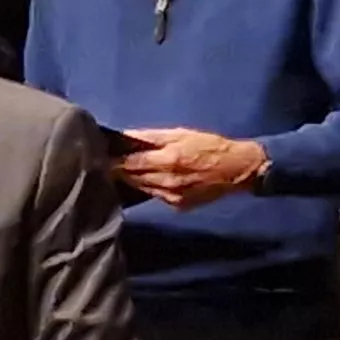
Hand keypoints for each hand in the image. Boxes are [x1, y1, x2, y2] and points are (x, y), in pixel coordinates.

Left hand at [115, 128, 269, 208]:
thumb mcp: (182, 134)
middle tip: (105, 163)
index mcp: (169, 160)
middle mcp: (167, 181)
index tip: (100, 156)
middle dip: (118, 171)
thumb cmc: (211, 146)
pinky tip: (145, 180)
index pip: (130, 163)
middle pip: (132, 178)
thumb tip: (127, 136)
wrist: (238, 170)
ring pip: (141, 188)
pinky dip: (148, 187)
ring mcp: (172, 196)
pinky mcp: (177, 205)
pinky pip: (155, 195)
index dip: (113, 161)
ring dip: (131, 180)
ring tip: (120, 171)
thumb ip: (153, 137)